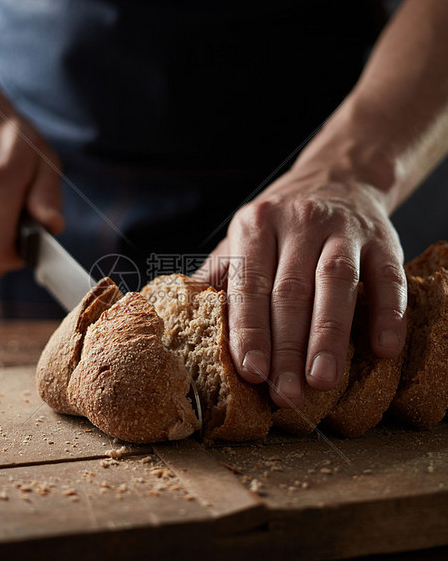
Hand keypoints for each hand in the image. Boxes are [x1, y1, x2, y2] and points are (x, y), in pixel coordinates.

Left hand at [198, 169, 406, 407]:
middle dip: (287, 346)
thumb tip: (184, 316)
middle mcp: (298, 222)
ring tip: (322, 380)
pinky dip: (387, 313)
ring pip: (335, 283)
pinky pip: (387, 276)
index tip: (251, 371)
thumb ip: (219, 274)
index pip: (249, 284)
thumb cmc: (280, 223)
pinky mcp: (382, 238)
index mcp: (255, 225)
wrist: (336, 179)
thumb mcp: (245, 237)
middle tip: (285, 393)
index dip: (249, 329)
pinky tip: (383, 349)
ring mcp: (343, 229)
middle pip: (290, 290)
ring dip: (328, 335)